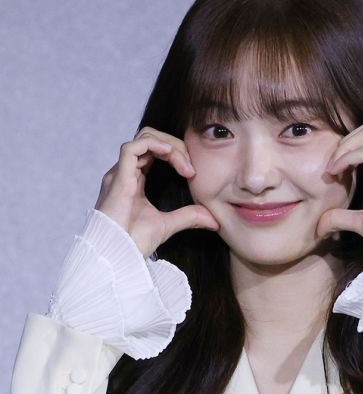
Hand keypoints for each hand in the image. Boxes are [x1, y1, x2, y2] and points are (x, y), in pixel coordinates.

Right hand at [95, 126, 218, 257]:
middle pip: (151, 140)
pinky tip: (171, 156)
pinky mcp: (117, 177)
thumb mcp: (169, 225)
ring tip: (185, 166)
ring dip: (169, 146)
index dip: (176, 155)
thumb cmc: (134, 243)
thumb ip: (189, 217)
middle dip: (176, 147)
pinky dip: (154, 145)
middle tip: (192, 168)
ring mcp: (119, 174)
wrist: (118, 255)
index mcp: (134, 180)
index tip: (193, 173)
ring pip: (144, 138)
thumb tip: (214, 220)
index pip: (155, 152)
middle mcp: (125, 173)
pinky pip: (133, 147)